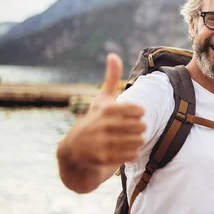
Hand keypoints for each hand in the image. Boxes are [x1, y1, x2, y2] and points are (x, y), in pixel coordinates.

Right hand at [65, 53, 145, 169]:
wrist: (73, 152)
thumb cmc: (93, 120)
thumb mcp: (101, 100)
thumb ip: (111, 78)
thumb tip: (113, 54)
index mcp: (105, 109)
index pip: (137, 110)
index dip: (139, 113)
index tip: (136, 114)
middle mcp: (102, 125)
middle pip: (139, 126)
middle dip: (140, 128)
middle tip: (137, 128)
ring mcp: (101, 143)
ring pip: (136, 141)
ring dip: (138, 141)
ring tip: (135, 139)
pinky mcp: (102, 159)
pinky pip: (129, 156)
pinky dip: (132, 153)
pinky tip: (129, 150)